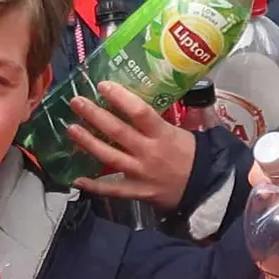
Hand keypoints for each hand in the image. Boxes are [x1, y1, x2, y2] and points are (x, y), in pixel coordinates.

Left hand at [66, 86, 202, 206]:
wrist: (207, 189)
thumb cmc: (196, 156)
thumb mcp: (186, 132)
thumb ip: (164, 119)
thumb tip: (147, 101)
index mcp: (163, 134)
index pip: (140, 112)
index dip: (120, 98)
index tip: (103, 85)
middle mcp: (149, 152)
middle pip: (117, 132)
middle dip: (94, 115)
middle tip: (76, 102)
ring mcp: (141, 174)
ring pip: (109, 157)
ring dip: (88, 142)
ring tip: (71, 129)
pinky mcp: (138, 192)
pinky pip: (112, 189)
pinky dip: (94, 186)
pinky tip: (76, 180)